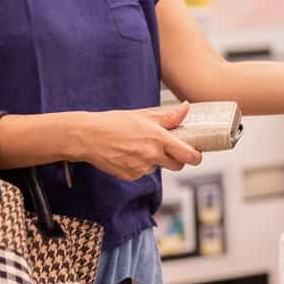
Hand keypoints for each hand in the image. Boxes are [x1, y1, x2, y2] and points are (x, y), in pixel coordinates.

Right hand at [71, 102, 202, 179]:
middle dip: (177, 159)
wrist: (88, 137)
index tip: (196, 153)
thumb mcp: (143, 115)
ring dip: (154, 160)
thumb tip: (186, 108)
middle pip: (178, 165)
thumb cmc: (114, 122)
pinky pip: (142, 172)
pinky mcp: (130, 176)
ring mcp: (141, 168)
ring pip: (157, 167)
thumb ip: (168, 116)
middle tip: (169, 149)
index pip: (188, 154)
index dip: (196, 156)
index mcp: (158, 138)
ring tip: (137, 146)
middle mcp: (152, 155)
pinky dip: (139, 165)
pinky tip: (127, 154)